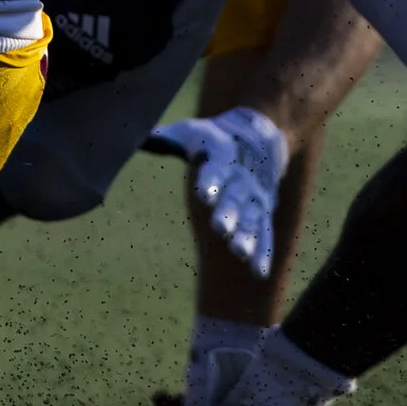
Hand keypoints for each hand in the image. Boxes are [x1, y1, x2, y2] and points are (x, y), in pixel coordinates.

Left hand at [141, 107, 288, 278]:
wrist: (259, 136)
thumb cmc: (214, 138)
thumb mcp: (192, 132)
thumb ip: (167, 138)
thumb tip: (141, 138)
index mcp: (223, 155)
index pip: (217, 168)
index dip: (211, 180)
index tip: (203, 194)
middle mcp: (241, 178)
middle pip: (235, 197)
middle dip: (228, 213)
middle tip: (219, 229)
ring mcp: (254, 197)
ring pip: (252, 218)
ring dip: (247, 236)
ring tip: (239, 253)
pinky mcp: (263, 212)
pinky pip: (265, 233)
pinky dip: (263, 253)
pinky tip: (258, 273)